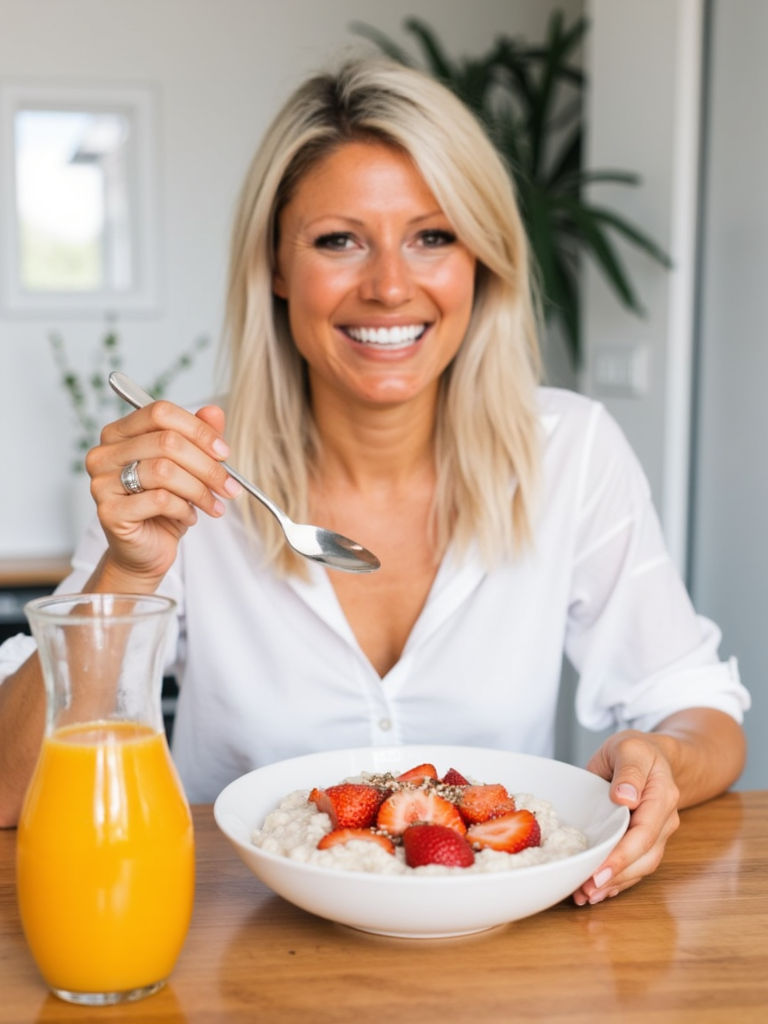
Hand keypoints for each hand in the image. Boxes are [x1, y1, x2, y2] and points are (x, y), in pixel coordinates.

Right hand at [85, 399, 241, 586]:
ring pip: (164, 470)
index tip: (224, 452)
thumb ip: (198, 437)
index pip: (160, 412)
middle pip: (167, 441)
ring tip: (212, 504)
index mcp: (119, 433)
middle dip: (207, 465)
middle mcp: (104, 453)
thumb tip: (214, 411)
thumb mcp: (188, 468)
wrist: (146, 551)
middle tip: (229, 486)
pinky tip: (189, 517)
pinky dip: (184, 509)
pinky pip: (159, 500)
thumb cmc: (163, 507)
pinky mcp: (109, 512)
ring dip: (199, 489)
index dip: (198, 430)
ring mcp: (102, 483)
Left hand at [573, 730, 680, 905]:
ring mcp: (658, 833)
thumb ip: (629, 770)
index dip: (622, 855)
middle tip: (585, 890)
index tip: (599, 871)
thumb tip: (626, 797)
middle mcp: (665, 820)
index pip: (644, 832)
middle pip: (645, 857)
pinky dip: (618, 881)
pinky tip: (597, 891)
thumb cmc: (637, 750)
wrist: (653, 755)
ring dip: (615, 884)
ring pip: (641, 866)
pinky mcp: (646, 841)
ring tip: (585, 895)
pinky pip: (636, 865)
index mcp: (662, 796)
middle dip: (616, 877)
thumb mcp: (629, 748)